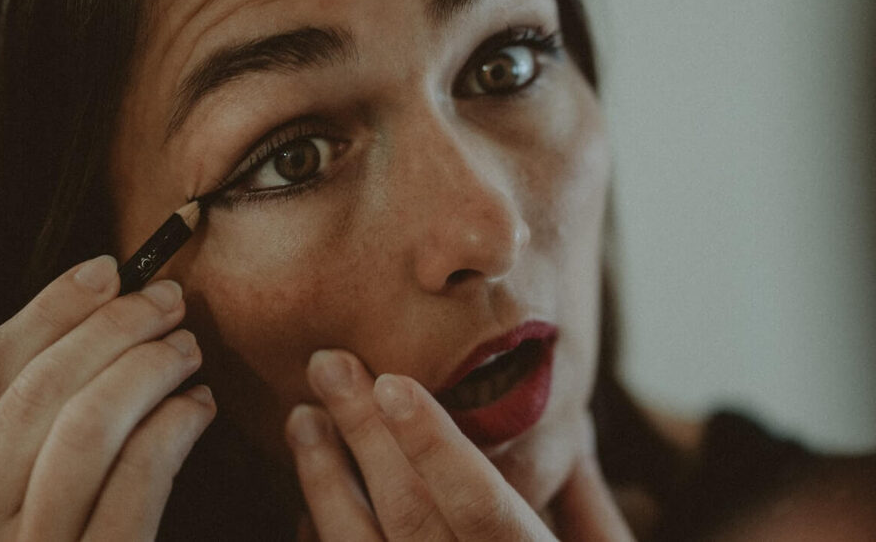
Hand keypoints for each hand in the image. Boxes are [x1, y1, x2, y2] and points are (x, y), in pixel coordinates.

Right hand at [0, 255, 215, 540]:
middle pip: (37, 393)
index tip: (106, 269)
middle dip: (112, 329)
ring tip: (187, 348)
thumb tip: (98, 299)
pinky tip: (198, 406)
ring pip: (86, 429)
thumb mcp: (10, 480)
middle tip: (168, 300)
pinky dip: (174, 426)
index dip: (47, 311)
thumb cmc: (52, 531)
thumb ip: (29, 411)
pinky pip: (137, 484)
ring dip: (148, 368)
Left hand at [285, 349, 631, 540]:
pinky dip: (323, 541)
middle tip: (327, 367)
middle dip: (365, 437)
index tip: (392, 383)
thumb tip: (571, 422)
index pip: (484, 510)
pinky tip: (306, 504)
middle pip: (409, 519)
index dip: (436, 446)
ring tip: (303, 418)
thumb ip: (589, 509)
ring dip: (326, 484)